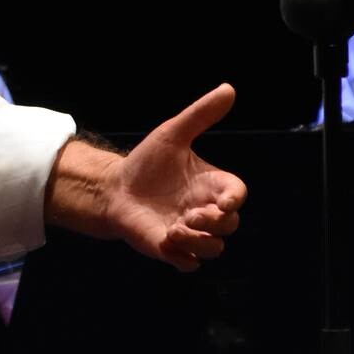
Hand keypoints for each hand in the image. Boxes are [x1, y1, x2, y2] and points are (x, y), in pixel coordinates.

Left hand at [48, 84, 244, 270]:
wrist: (116, 187)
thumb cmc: (148, 163)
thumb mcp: (173, 134)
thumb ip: (201, 115)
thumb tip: (229, 89)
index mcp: (211, 185)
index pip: (237, 195)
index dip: (235, 200)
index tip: (221, 200)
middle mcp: (205, 210)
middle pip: (231, 226)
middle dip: (215, 223)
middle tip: (189, 216)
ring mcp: (190, 232)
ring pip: (215, 249)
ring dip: (200, 243)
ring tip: (174, 229)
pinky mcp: (171, 249)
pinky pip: (190, 265)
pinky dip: (183, 258)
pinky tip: (165, 241)